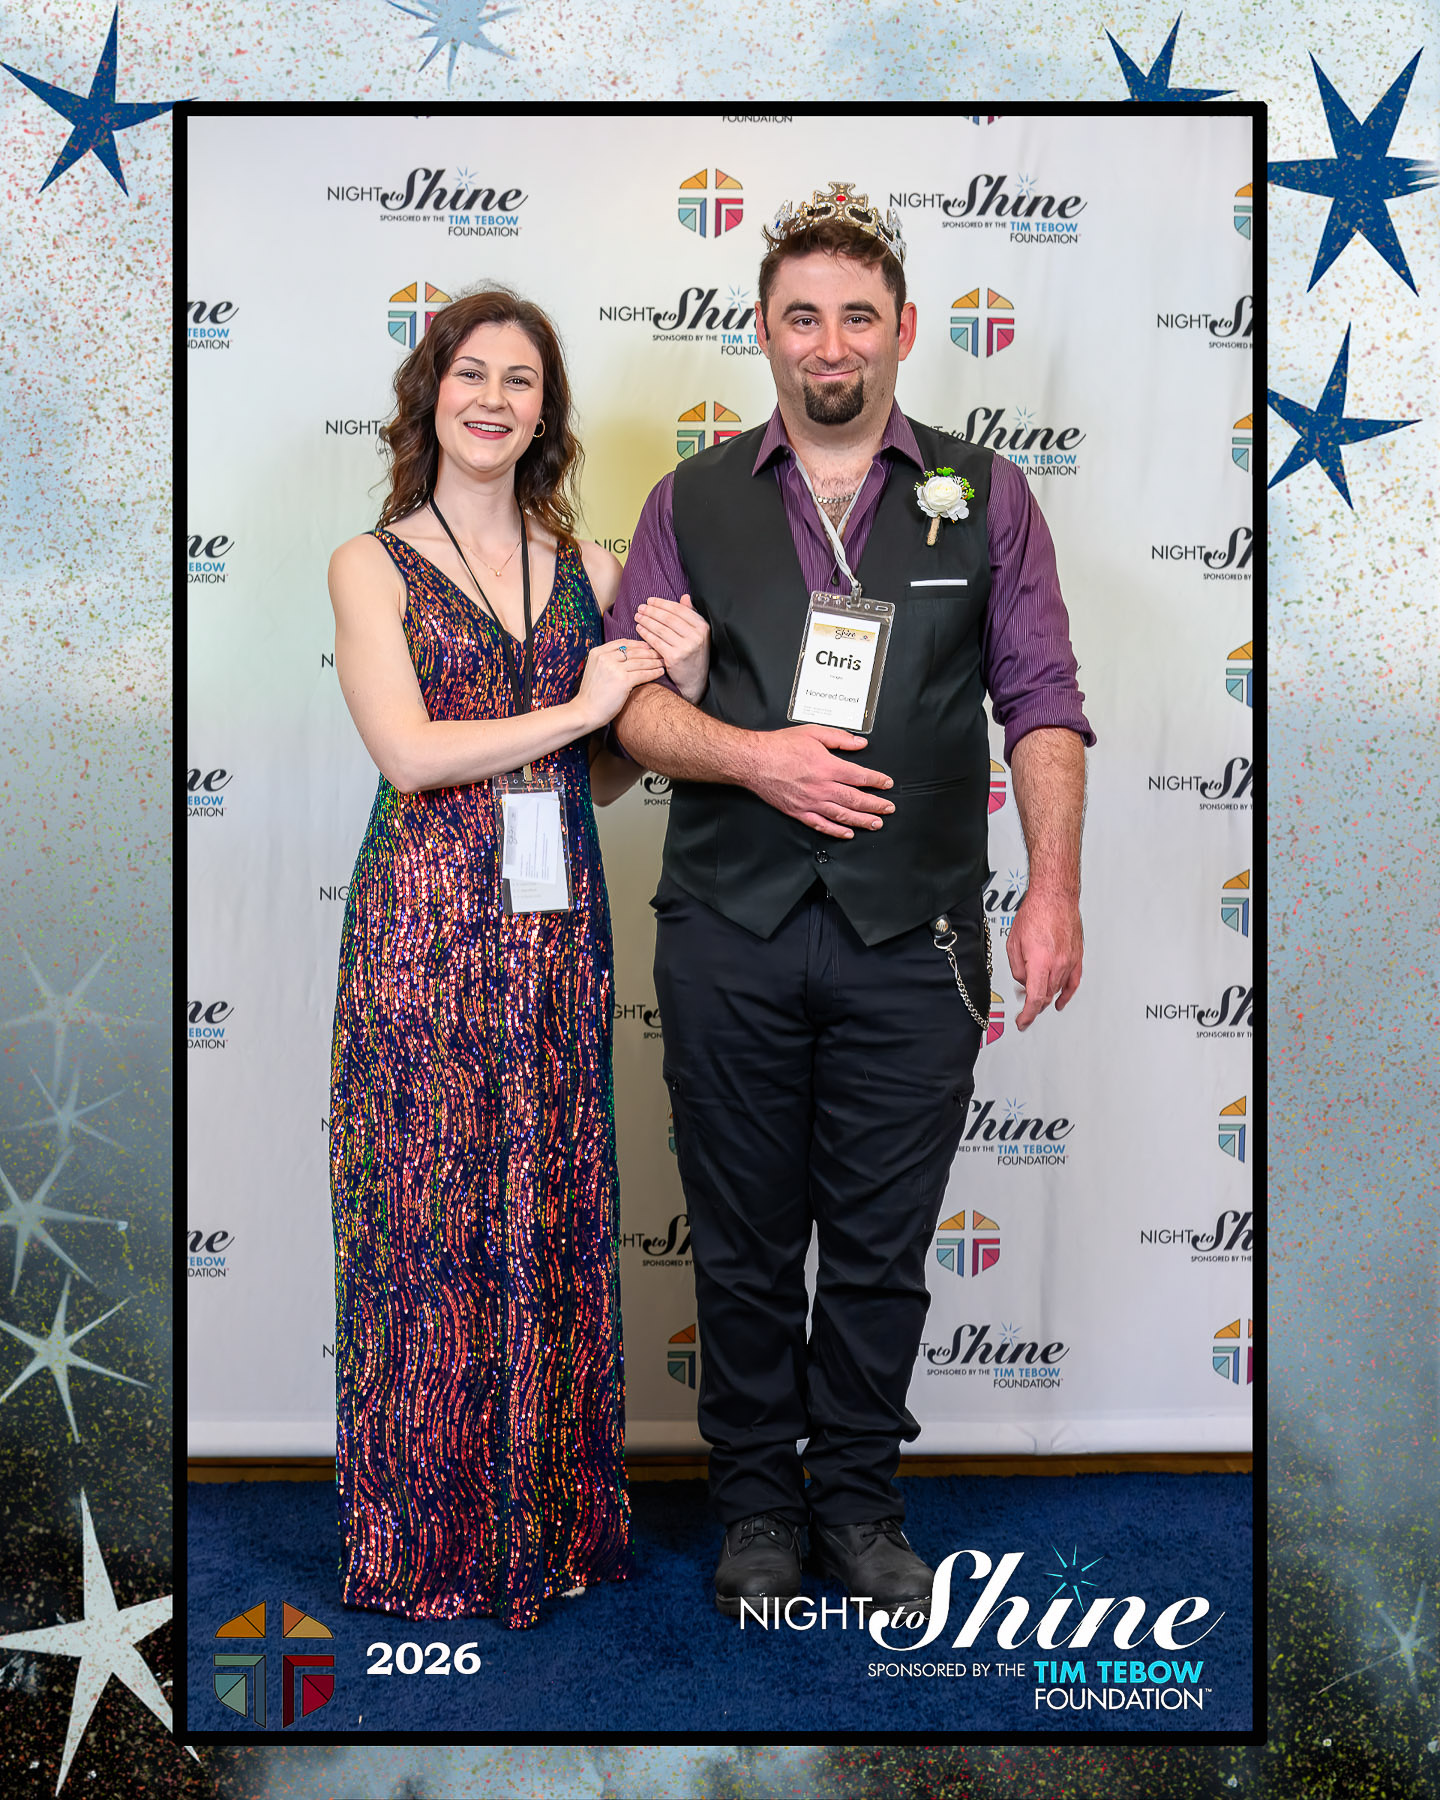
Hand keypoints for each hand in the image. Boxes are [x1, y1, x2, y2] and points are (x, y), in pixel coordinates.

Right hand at [574, 639, 665, 729]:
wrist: (585, 711)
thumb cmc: (592, 694)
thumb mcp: (595, 670)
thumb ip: (607, 660)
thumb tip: (627, 655)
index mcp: (597, 652)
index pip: (622, 642)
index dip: (637, 644)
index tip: (648, 646)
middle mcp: (605, 657)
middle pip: (633, 651)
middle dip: (649, 652)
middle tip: (661, 653)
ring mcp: (614, 668)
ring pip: (640, 661)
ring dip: (654, 661)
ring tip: (664, 662)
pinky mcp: (623, 680)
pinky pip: (643, 674)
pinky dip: (654, 672)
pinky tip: (661, 672)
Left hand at [634, 593, 710, 702]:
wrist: (695, 680)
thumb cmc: (694, 654)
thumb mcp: (698, 634)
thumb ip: (691, 615)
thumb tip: (684, 597)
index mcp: (702, 627)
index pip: (679, 610)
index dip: (662, 603)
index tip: (650, 601)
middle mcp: (696, 636)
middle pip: (668, 618)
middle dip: (652, 611)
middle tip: (640, 607)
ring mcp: (685, 647)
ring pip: (661, 629)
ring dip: (646, 621)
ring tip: (637, 616)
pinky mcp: (674, 658)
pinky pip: (656, 642)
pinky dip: (646, 634)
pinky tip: (639, 629)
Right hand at [747, 725, 893, 839]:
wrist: (754, 761)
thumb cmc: (780, 746)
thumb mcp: (813, 733)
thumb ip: (839, 738)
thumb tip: (859, 743)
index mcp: (828, 767)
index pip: (860, 777)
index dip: (877, 781)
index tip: (887, 783)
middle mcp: (822, 787)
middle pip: (856, 800)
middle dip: (876, 806)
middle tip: (889, 808)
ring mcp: (810, 802)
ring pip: (843, 816)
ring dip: (863, 821)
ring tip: (876, 823)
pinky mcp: (799, 812)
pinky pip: (821, 825)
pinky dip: (837, 831)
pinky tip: (848, 834)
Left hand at [1007, 889, 1083, 1029]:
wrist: (1054, 897)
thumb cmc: (1035, 913)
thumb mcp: (1013, 943)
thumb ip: (1017, 968)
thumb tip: (1022, 982)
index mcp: (1040, 962)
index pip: (1035, 999)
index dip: (1027, 1015)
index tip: (1022, 1022)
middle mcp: (1058, 964)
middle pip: (1046, 995)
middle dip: (1032, 1001)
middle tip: (1021, 1000)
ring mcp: (1070, 961)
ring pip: (1057, 989)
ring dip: (1045, 994)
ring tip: (1034, 989)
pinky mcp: (1077, 957)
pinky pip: (1073, 982)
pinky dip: (1066, 994)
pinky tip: (1061, 1001)